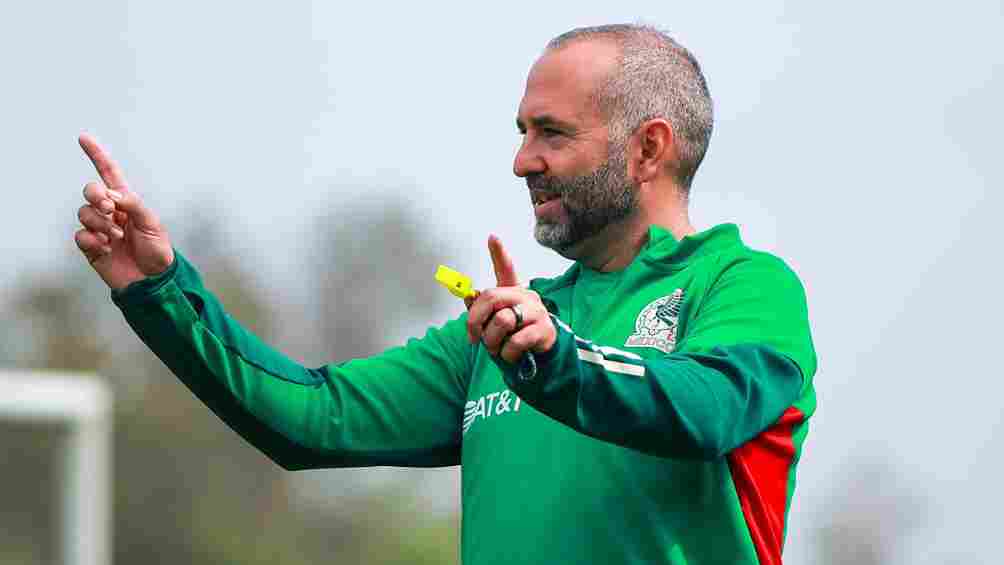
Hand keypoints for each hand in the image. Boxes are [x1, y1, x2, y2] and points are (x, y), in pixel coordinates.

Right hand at [74, 133, 173, 289]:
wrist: (152, 280)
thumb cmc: (157, 250)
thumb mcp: (151, 223)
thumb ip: (132, 204)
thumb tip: (110, 193)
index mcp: (127, 202)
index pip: (108, 173)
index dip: (97, 155)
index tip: (84, 138)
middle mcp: (110, 212)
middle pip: (90, 191)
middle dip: (97, 196)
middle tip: (111, 210)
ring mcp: (99, 228)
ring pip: (84, 213)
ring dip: (100, 223)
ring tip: (116, 236)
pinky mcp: (91, 246)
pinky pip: (80, 235)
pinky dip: (92, 240)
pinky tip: (106, 248)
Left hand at [466, 235, 555, 363]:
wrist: (540, 353)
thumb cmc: (515, 332)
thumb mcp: (496, 320)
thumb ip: (481, 309)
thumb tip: (468, 296)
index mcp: (513, 292)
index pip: (506, 269)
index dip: (499, 253)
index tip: (492, 237)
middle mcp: (525, 297)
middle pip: (491, 298)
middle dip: (475, 320)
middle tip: (474, 337)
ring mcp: (536, 312)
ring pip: (502, 321)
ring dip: (491, 341)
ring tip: (495, 348)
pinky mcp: (543, 330)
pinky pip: (515, 341)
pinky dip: (506, 353)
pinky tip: (509, 354)